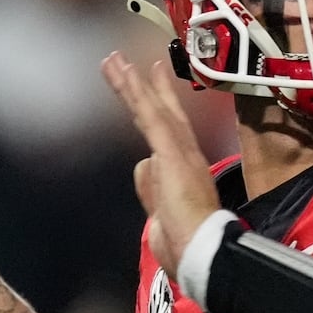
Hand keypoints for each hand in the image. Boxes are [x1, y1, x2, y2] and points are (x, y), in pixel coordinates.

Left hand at [100, 53, 219, 276]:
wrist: (200, 252)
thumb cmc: (185, 243)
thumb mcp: (160, 212)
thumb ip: (151, 187)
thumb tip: (142, 165)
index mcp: (184, 169)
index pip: (168, 128)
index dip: (159, 102)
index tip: (150, 79)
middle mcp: (185, 153)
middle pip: (160, 111)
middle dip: (142, 86)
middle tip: (123, 61)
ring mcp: (179, 150)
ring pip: (151, 108)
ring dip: (131, 83)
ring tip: (113, 60)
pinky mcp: (171, 152)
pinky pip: (151, 115)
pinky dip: (138, 92)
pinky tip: (126, 73)